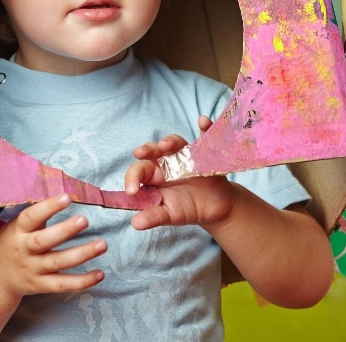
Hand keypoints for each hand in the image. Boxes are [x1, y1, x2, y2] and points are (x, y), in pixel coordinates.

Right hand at [0, 194, 106, 299]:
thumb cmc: (12, 243)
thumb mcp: (17, 226)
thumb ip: (38, 215)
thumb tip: (63, 194)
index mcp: (17, 231)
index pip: (31, 217)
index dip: (48, 207)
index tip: (66, 197)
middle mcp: (24, 250)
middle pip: (44, 241)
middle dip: (65, 230)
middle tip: (85, 220)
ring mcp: (33, 269)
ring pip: (58, 263)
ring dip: (82, 254)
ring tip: (102, 244)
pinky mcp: (42, 285)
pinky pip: (63, 284)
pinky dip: (82, 281)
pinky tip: (100, 274)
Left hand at [124, 116, 235, 230]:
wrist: (214, 208)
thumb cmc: (187, 208)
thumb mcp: (170, 215)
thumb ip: (153, 217)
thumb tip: (134, 224)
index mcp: (154, 176)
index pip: (139, 171)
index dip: (132, 178)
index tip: (131, 191)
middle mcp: (167, 162)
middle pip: (154, 151)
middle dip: (147, 150)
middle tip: (140, 153)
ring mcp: (186, 155)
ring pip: (175, 142)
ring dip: (170, 141)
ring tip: (167, 145)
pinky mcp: (205, 152)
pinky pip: (205, 137)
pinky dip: (206, 127)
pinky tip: (204, 121)